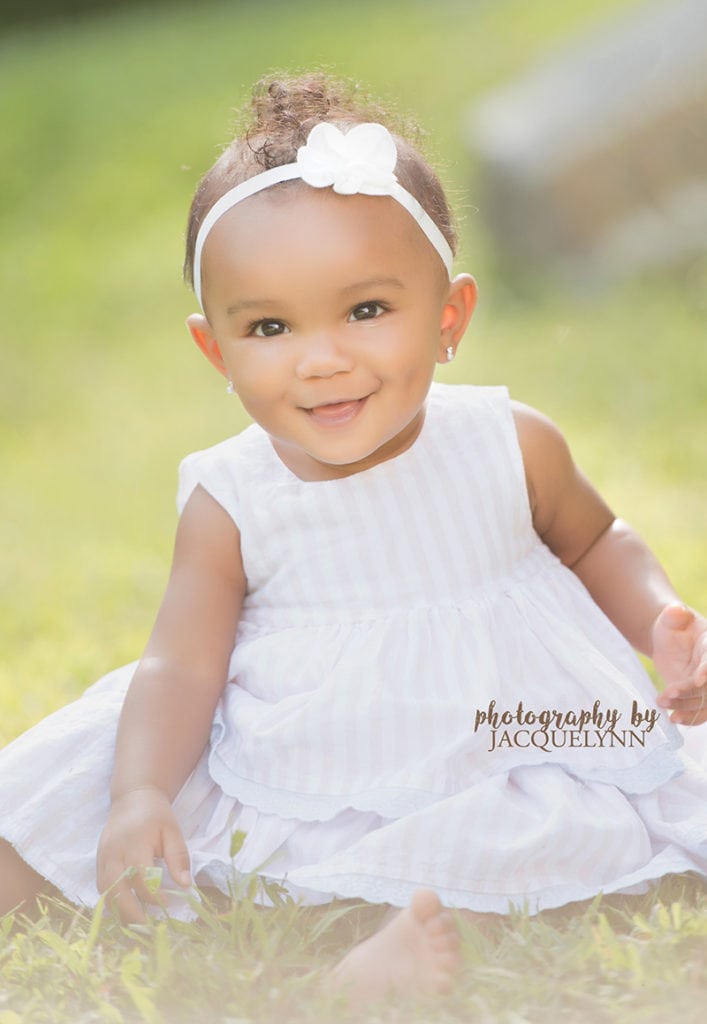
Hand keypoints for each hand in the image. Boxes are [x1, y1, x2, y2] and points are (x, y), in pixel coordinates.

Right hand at [96, 785, 191, 922]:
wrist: (131, 798)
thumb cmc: (156, 815)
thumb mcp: (173, 831)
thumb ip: (179, 858)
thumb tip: (185, 885)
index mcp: (134, 841)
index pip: (140, 875)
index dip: (153, 894)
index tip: (167, 904)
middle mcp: (114, 851)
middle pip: (117, 889)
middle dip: (131, 912)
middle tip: (148, 928)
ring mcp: (102, 857)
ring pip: (105, 892)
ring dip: (119, 911)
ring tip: (137, 926)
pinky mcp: (97, 861)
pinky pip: (101, 887)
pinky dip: (111, 903)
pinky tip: (125, 912)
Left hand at [653, 603, 706, 725]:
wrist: (669, 640)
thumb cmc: (672, 625)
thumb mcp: (671, 617)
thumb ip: (675, 614)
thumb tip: (675, 610)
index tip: (697, 679)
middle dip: (690, 692)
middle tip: (666, 694)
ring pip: (705, 701)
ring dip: (686, 706)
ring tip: (662, 702)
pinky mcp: (699, 695)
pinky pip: (701, 711)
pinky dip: (690, 717)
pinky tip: (673, 719)